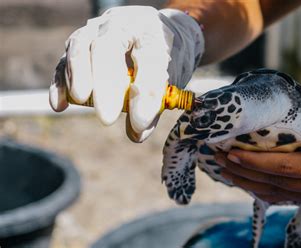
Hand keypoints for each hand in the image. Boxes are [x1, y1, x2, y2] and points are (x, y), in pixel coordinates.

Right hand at [49, 6, 203, 141]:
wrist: (155, 33)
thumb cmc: (166, 59)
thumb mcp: (172, 78)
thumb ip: (155, 104)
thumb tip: (136, 133)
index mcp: (153, 31)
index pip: (150, 57)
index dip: (145, 90)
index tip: (140, 122)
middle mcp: (122, 24)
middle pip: (107, 47)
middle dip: (105, 83)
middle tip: (107, 117)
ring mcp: (97, 29)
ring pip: (81, 45)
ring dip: (78, 75)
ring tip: (81, 100)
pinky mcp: (79, 42)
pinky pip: (66, 59)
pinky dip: (61, 82)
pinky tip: (59, 104)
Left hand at [215, 94, 300, 208]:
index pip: (285, 167)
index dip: (255, 161)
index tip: (231, 151)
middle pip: (275, 183)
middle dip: (244, 172)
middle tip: (218, 158)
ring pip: (279, 194)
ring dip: (250, 183)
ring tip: (226, 171)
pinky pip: (290, 197)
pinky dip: (267, 190)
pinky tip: (251, 182)